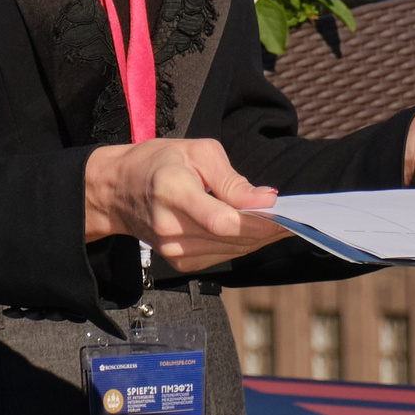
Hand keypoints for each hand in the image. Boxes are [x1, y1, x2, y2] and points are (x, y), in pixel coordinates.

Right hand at [83, 138, 286, 273]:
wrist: (117, 190)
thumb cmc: (160, 162)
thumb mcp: (197, 152)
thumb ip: (232, 179)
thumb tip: (267, 199)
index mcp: (173, 192)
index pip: (222, 220)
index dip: (257, 220)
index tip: (283, 210)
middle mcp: (171, 227)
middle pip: (231, 238)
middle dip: (268, 229)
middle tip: (297, 218)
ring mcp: (172, 250)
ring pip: (231, 251)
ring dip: (260, 239)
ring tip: (283, 224)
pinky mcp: (178, 262)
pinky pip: (222, 257)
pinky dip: (242, 245)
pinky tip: (257, 232)